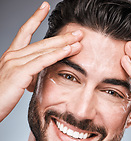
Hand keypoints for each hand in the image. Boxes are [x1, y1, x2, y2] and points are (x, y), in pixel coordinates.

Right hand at [0, 2, 82, 121]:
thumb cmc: (1, 97)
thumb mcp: (16, 82)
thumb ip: (27, 76)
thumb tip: (36, 77)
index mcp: (11, 57)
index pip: (24, 32)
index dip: (34, 19)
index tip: (44, 7)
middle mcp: (12, 56)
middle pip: (40, 42)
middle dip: (60, 37)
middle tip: (77, 32)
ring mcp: (15, 62)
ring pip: (43, 50)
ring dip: (63, 44)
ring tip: (78, 40)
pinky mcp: (20, 72)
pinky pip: (42, 61)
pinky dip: (56, 55)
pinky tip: (68, 50)